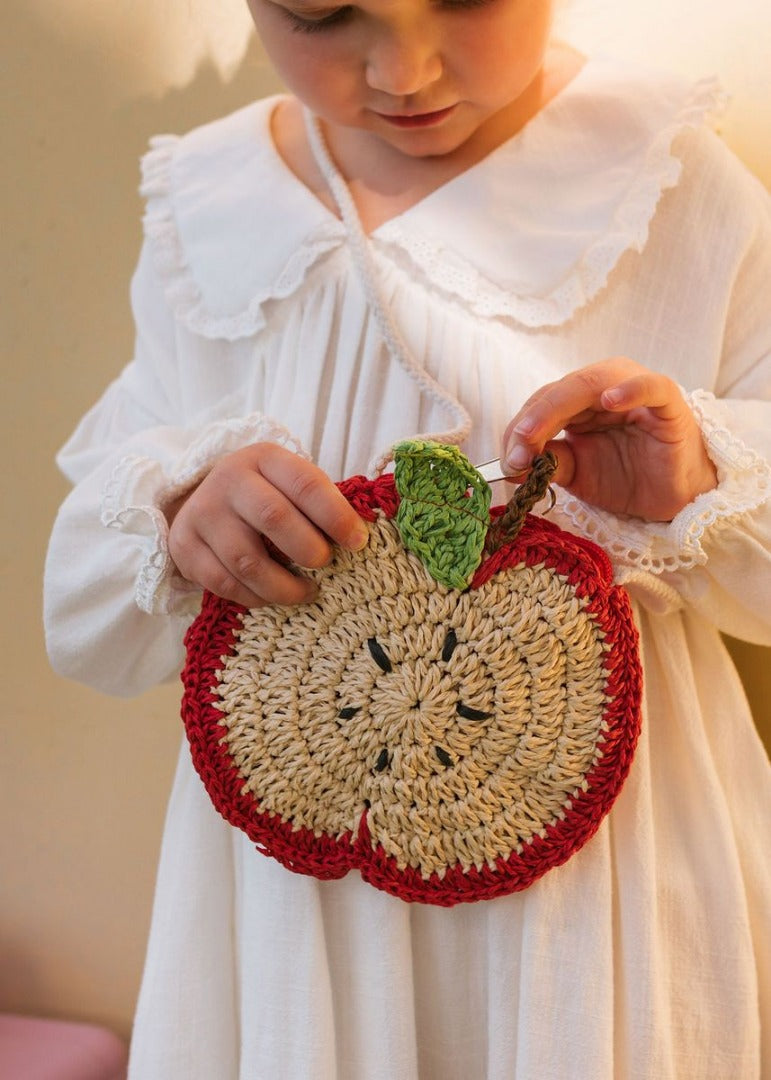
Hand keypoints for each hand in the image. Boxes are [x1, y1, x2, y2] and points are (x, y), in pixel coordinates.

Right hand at [166, 442, 368, 606]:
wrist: (204, 500)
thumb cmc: (264, 496)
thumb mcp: (289, 484)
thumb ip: (319, 504)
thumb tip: (359, 538)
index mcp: (264, 458)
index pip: (305, 483)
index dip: (336, 515)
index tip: (358, 542)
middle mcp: (229, 479)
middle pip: (273, 517)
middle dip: (309, 549)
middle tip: (326, 564)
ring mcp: (203, 513)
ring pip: (247, 559)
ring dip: (284, 585)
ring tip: (307, 591)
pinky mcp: (185, 547)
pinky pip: (225, 583)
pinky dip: (256, 597)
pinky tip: (273, 596)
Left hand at [501, 358, 717, 520]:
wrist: (674, 497)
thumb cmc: (626, 476)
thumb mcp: (578, 473)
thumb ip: (550, 461)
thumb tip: (514, 462)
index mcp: (577, 401)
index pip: (539, 405)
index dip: (518, 432)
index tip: (506, 464)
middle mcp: (602, 387)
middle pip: (558, 392)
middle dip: (530, 422)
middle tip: (515, 454)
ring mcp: (634, 390)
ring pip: (591, 383)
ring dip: (558, 407)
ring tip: (536, 431)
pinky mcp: (667, 401)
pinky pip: (650, 387)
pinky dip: (631, 389)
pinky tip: (610, 400)